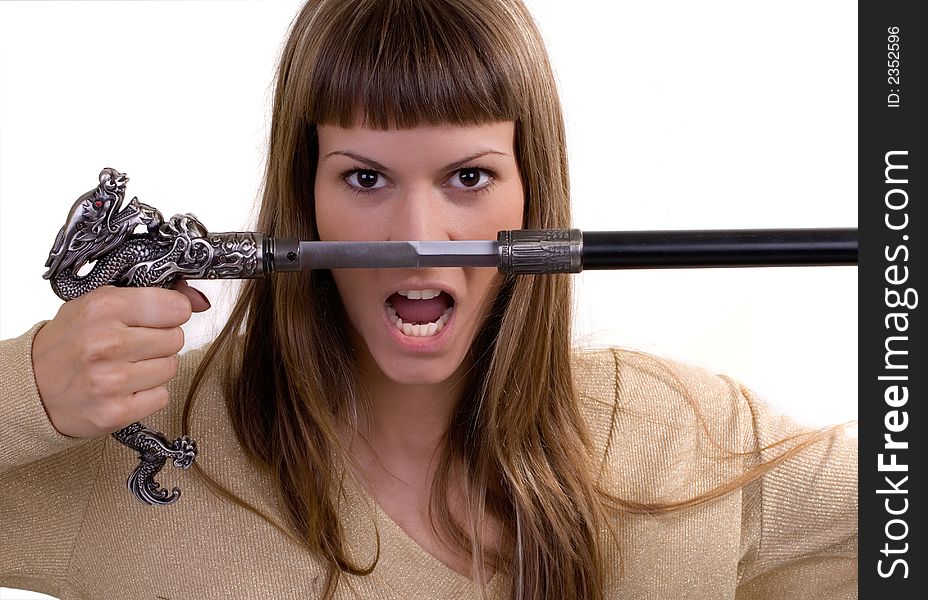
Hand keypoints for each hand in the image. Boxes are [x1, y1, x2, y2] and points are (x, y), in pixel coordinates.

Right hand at [31, 281, 210, 437]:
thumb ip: (152, 296)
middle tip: (135, 344)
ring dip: (155, 367)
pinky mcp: (115, 412)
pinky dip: (148, 393)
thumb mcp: (99, 304)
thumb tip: (200, 300)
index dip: (172, 313)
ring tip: (127, 365)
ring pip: (172, 367)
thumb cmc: (71, 341)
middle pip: (176, 339)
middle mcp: (107, 344)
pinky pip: (162, 396)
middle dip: (161, 340)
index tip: (158, 318)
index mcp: (104, 308)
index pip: (176, 308)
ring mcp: (111, 381)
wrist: (32, 387)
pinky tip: (125, 387)